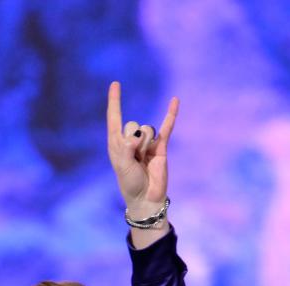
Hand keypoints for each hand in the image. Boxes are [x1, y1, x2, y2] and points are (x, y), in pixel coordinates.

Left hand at [106, 80, 177, 217]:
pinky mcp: (161, 146)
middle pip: (132, 124)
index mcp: (116, 143)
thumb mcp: (123, 166)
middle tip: (135, 159)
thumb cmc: (130, 183)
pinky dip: (171, 114)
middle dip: (134, 141)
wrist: (146, 198)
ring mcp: (146, 142)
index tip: (115, 84)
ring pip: (146, 129)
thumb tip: (137, 134)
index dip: (115, 101)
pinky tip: (175, 100)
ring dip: (146, 144)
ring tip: (144, 160)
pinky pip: (166, 127)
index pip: (114, 117)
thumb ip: (127, 148)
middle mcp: (130, 140)